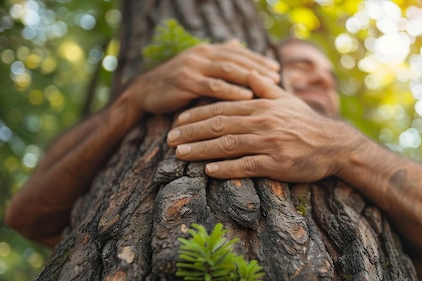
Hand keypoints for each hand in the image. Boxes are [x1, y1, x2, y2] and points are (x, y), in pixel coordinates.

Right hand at [125, 40, 279, 117]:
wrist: (144, 92)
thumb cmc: (174, 82)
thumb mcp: (197, 66)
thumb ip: (217, 56)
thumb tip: (237, 43)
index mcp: (206, 50)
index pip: (238, 52)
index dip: (257, 59)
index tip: (276, 68)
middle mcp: (201, 55)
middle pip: (236, 59)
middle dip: (258, 68)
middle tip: (277, 77)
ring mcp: (193, 67)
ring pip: (228, 70)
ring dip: (250, 77)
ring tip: (268, 85)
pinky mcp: (186, 82)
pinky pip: (214, 86)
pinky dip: (232, 91)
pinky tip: (248, 97)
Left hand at [167, 71, 362, 182]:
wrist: (334, 145)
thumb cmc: (307, 123)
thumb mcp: (287, 100)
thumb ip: (264, 88)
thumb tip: (248, 73)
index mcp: (261, 106)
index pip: (222, 108)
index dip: (197, 114)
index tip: (178, 120)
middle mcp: (263, 122)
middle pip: (219, 126)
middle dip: (191, 132)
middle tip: (169, 139)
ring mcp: (269, 144)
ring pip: (228, 145)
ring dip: (201, 150)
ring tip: (180, 154)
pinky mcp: (277, 164)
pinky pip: (246, 166)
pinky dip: (226, 168)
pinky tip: (208, 170)